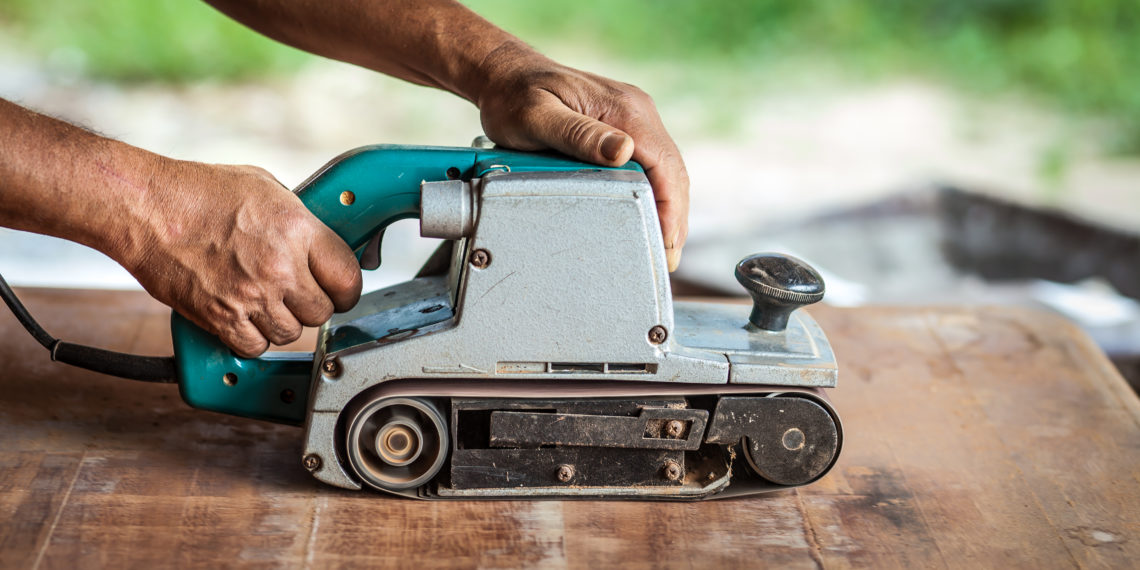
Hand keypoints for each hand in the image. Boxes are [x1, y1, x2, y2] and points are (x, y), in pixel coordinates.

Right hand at [118, 160, 361, 356]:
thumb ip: (302, 220)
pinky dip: (251, 337)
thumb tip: (322, 243)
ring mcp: (251, 295)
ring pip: (290, 333)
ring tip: (264, 300)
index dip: (346, 288)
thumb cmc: (200, 192)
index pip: (348, 278)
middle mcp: (280, 267)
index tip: (339, 291)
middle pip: (322, 312)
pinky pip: (254, 346)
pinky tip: (243, 316)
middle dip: (311, 304)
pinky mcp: (221, 318)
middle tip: (295, 293)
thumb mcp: (267, 188)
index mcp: (298, 230)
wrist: (147, 208)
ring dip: (281, 322)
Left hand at [474, 45, 689, 270]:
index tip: (667, 242)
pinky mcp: (622, 127)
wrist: (505, 74)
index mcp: (624, 110)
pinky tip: (649, 217)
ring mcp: (632, 118)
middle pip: (672, 171)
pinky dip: (655, 194)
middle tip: (666, 258)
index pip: (665, 164)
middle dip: (674, 217)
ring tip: (662, 247)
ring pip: (665, 170)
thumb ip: (579, 134)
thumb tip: (624, 151)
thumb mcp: (538, 116)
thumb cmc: (514, 97)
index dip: (671, 207)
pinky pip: (650, 164)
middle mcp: (636, 111)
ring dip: (668, 208)